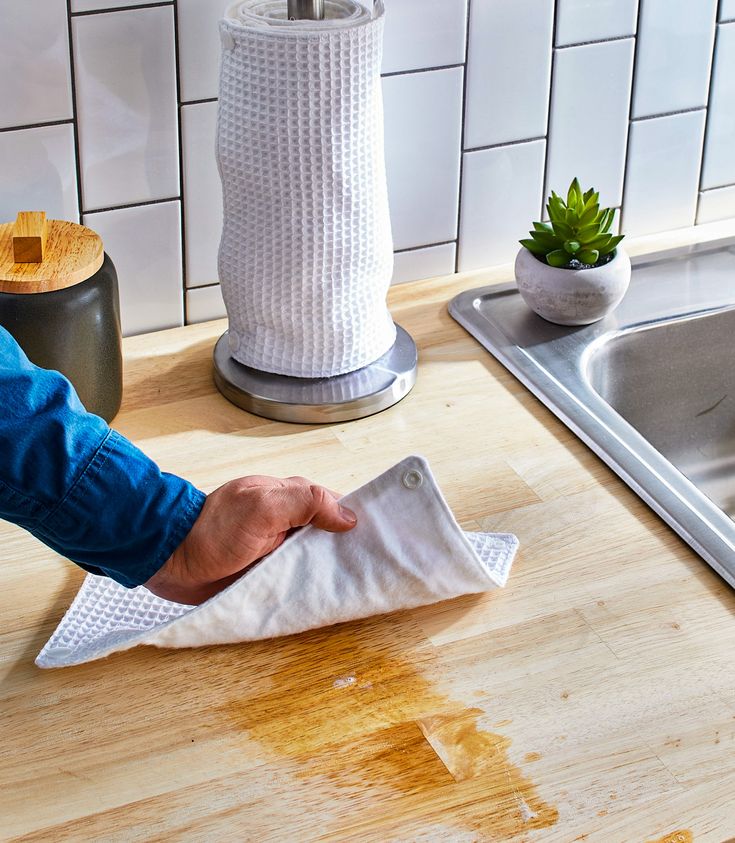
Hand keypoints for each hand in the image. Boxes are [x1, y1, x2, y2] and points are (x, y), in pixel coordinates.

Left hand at [144, 475, 356, 604]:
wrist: (173, 562)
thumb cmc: (215, 529)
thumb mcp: (263, 506)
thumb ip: (305, 502)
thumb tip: (349, 516)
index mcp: (290, 497)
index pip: (336, 505)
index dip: (358, 520)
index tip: (382, 539)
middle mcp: (288, 522)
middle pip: (330, 536)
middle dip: (351, 550)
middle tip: (376, 571)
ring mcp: (279, 549)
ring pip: (316, 560)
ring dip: (332, 572)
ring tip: (359, 590)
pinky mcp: (269, 574)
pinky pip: (298, 580)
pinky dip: (312, 588)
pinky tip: (328, 600)